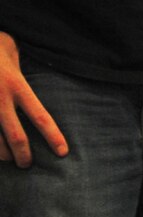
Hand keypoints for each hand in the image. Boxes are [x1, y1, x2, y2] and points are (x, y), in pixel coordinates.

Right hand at [0, 32, 66, 166]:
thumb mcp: (11, 51)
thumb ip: (21, 68)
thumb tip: (41, 71)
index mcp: (16, 85)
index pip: (40, 116)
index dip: (53, 137)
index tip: (62, 152)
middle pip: (16, 136)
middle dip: (24, 155)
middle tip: (27, 164)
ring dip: (1, 154)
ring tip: (7, 158)